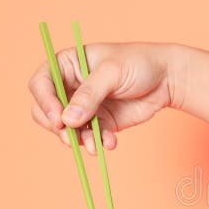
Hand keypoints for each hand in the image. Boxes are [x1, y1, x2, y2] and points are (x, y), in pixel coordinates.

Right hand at [28, 42, 208, 153]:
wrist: (168, 79)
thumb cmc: (139, 64)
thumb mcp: (112, 73)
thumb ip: (89, 95)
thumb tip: (68, 119)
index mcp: (67, 65)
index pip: (41, 84)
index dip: (45, 102)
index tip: (58, 119)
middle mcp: (71, 86)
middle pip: (47, 110)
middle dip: (56, 127)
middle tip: (70, 138)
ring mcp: (85, 106)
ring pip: (67, 129)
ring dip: (78, 140)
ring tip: (95, 145)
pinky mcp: (101, 121)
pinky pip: (90, 137)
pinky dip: (97, 143)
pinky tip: (111, 143)